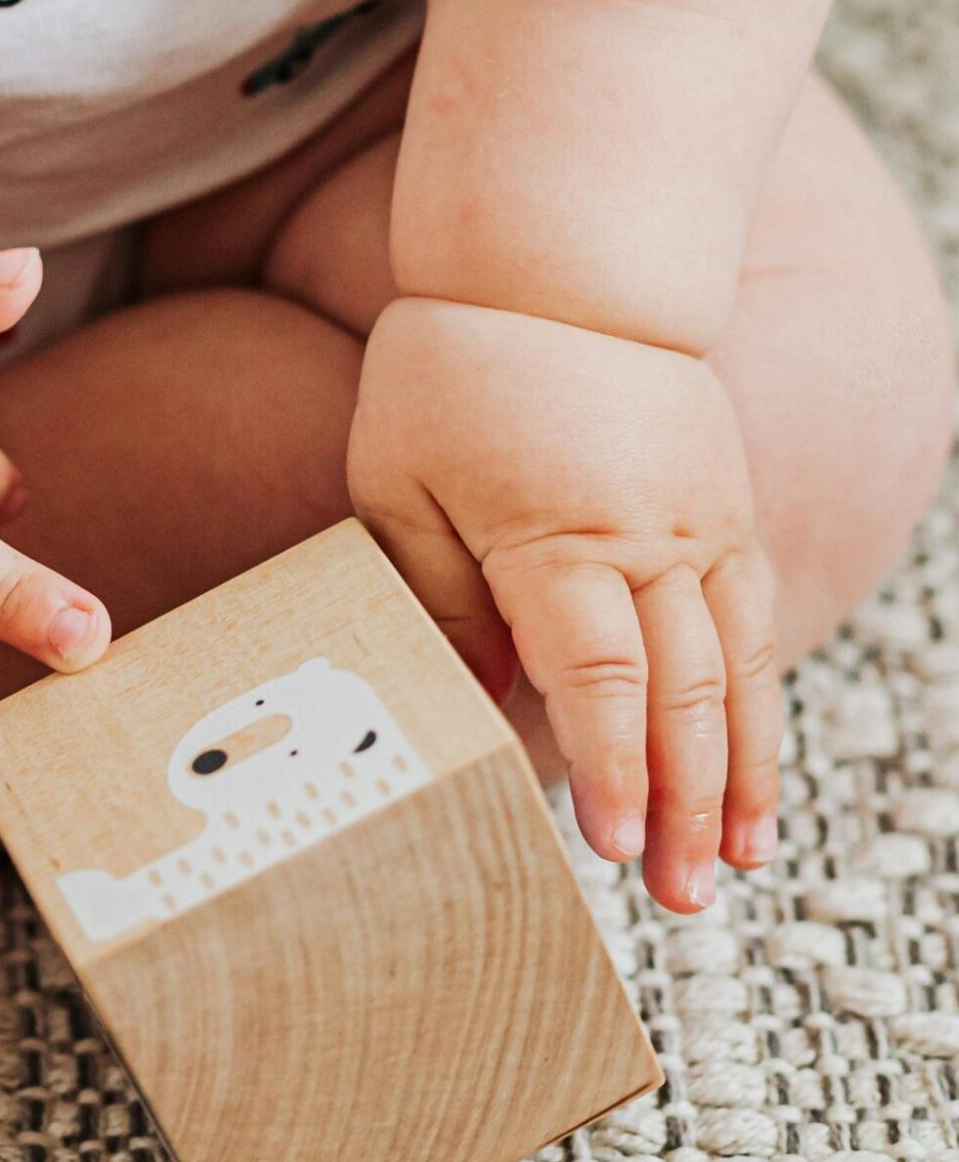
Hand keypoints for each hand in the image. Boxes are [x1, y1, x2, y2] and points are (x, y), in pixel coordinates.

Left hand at [349, 296, 778, 913]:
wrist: (562, 262)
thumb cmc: (454, 375)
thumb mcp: (403, 490)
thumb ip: (437, 602)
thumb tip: (475, 707)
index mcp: (561, 537)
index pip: (597, 675)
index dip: (610, 767)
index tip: (609, 846)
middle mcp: (653, 538)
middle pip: (681, 693)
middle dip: (682, 805)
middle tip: (677, 899)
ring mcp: (704, 526)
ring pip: (737, 671)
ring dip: (736, 776)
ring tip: (734, 866)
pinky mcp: (726, 514)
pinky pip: (754, 628)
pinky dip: (757, 712)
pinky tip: (751, 779)